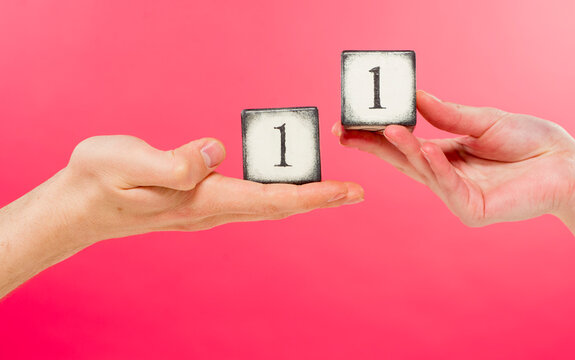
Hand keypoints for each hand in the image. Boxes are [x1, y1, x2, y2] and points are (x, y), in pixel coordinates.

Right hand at [52, 135, 363, 243]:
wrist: (77, 206)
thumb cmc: (98, 181)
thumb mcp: (127, 163)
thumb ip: (173, 161)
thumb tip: (216, 150)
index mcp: (202, 199)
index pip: (271, 199)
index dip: (314, 195)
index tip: (350, 191)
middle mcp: (210, 209)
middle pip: (278, 206)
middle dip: (320, 199)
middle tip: (357, 191)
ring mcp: (204, 208)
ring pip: (265, 204)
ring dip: (302, 196)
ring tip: (332, 188)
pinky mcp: (196, 200)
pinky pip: (248, 198)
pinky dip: (276, 192)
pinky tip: (283, 184)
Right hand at [333, 90, 574, 226]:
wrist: (568, 162)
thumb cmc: (529, 140)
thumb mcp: (482, 120)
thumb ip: (447, 114)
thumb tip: (414, 96)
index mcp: (446, 154)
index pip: (403, 144)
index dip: (376, 135)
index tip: (350, 121)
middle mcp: (446, 176)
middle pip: (402, 160)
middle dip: (373, 146)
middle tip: (344, 130)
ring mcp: (458, 195)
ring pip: (423, 170)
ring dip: (405, 148)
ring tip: (387, 128)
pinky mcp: (473, 209)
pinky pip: (449, 186)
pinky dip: (438, 166)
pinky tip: (427, 148)